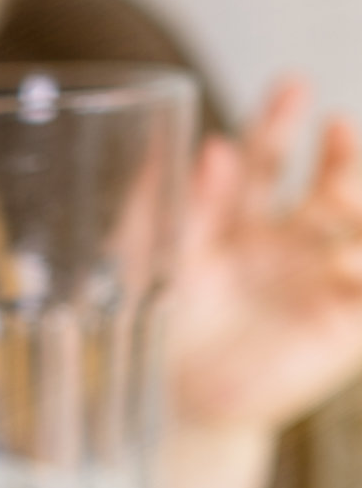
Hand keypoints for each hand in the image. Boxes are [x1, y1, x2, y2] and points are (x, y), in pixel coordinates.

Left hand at [168, 77, 361, 431]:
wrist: (166, 403)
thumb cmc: (150, 329)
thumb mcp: (148, 258)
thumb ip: (168, 201)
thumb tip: (208, 145)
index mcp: (238, 221)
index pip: (268, 158)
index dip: (279, 121)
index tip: (292, 84)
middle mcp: (286, 245)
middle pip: (327, 183)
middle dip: (338, 152)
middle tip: (336, 127)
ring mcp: (317, 282)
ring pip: (360, 227)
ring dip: (359, 199)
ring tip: (343, 189)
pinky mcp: (340, 327)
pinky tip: (352, 254)